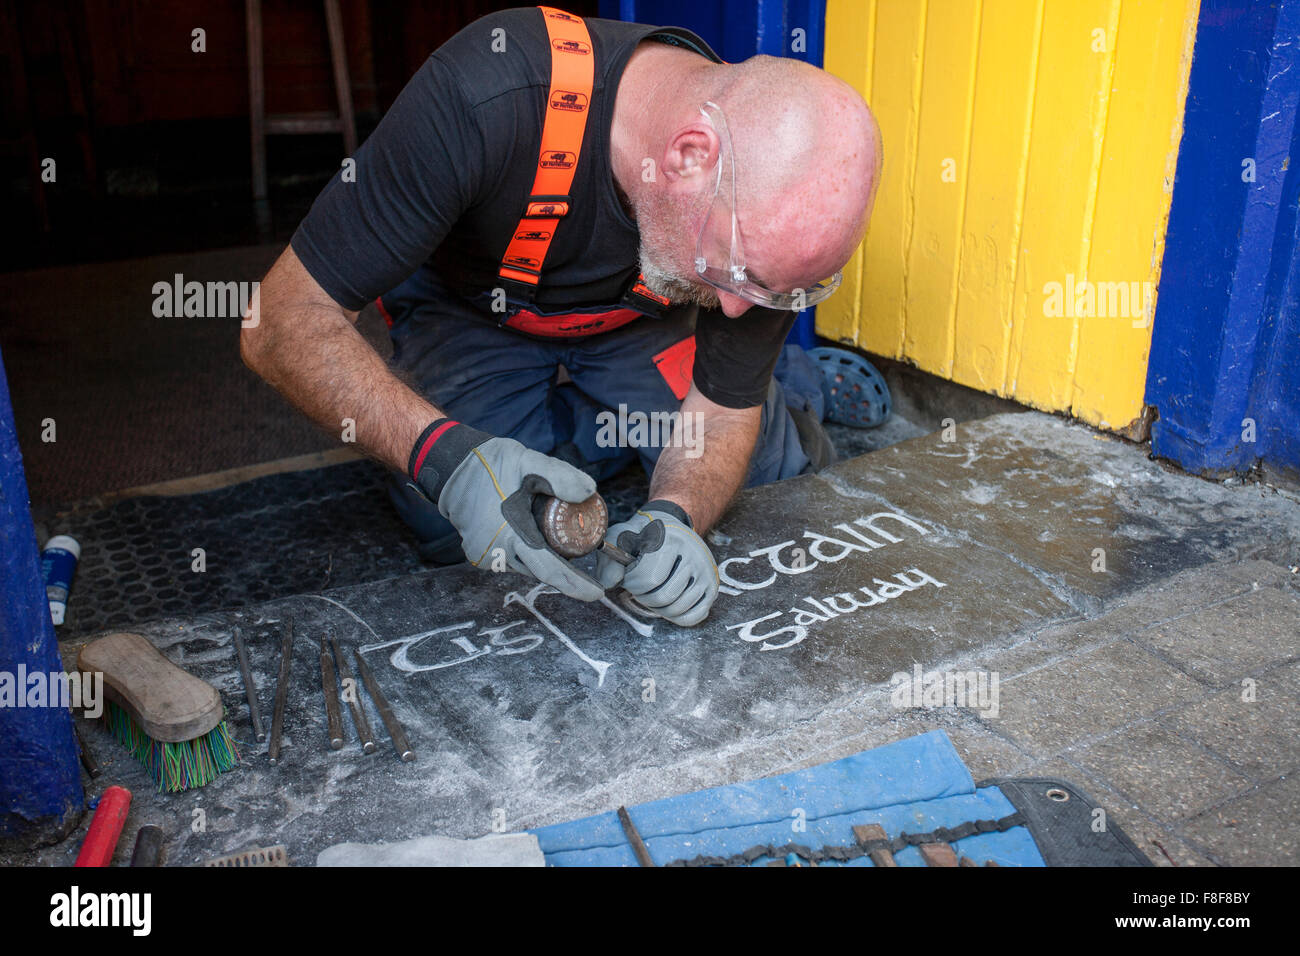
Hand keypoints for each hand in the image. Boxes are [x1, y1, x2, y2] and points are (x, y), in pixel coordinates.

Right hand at [408, 419, 603, 600]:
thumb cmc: (489, 464)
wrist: (451, 467)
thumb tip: (589, 492)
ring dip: (544, 557)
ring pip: (527, 566)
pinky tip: (532, 534)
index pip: (548, 569)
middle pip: (541, 570)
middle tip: (585, 557)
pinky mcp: (479, 555)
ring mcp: (485, 556)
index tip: (596, 593)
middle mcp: (495, 552)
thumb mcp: (527, 461)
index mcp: (509, 533)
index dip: (574, 584)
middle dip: (565, 570)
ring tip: (555, 534)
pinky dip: (527, 552)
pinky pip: (512, 560)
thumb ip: (559, 475)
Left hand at [596, 500, 718, 625]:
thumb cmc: (643, 536)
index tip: (628, 576)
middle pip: (663, 597)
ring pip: (677, 608)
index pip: (649, 579)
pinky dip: (677, 617)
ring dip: (657, 608)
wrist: (671, 528)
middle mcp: (694, 554)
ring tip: (651, 593)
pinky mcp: (712, 586)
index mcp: (672, 540)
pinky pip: (695, 616)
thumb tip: (610, 583)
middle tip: (639, 587)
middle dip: (643, 598)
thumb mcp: (621, 538)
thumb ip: (609, 559)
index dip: (631, 583)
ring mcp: (706, 571)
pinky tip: (667, 605)